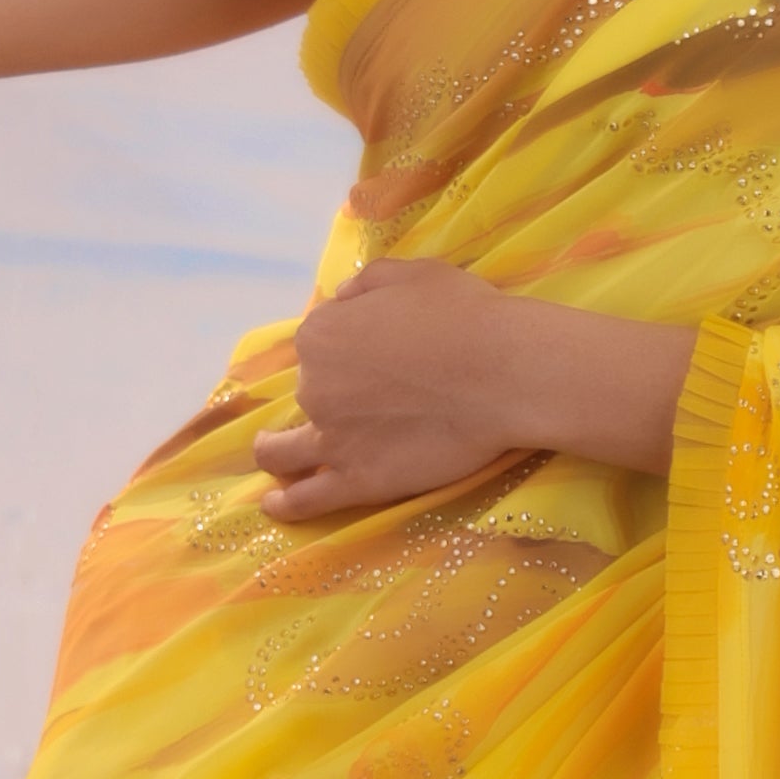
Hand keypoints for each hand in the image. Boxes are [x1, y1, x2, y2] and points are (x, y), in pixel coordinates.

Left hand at [252, 260, 695, 524]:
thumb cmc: (466, 316)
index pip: (317, 344)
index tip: (371, 355)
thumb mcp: (412, 273)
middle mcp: (313, 387)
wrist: (505, 373)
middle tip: (367, 400)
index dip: (343, 349)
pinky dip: (284, 504)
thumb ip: (365, 284)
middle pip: (308, 393)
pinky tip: (274, 505)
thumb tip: (340, 298)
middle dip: (328, 395)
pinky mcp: (356, 481)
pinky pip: (305, 500)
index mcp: (320, 334)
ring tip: (279, 455)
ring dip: (274, 451)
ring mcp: (331, 439)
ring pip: (281, 453)